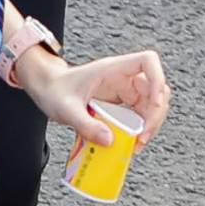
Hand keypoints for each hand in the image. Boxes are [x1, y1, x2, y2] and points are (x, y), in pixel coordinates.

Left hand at [20, 46, 171, 177]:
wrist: (46, 88)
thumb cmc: (54, 90)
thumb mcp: (67, 109)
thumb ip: (86, 125)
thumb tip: (110, 141)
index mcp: (113, 69)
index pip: (148, 61)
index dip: (158, 79)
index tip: (154, 103)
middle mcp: (123, 77)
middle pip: (157, 89)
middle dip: (155, 114)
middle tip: (142, 137)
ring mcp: (124, 90)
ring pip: (152, 104)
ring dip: (151, 124)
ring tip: (137, 144)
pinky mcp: (122, 104)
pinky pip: (140, 115)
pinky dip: (140, 129)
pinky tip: (131, 143)